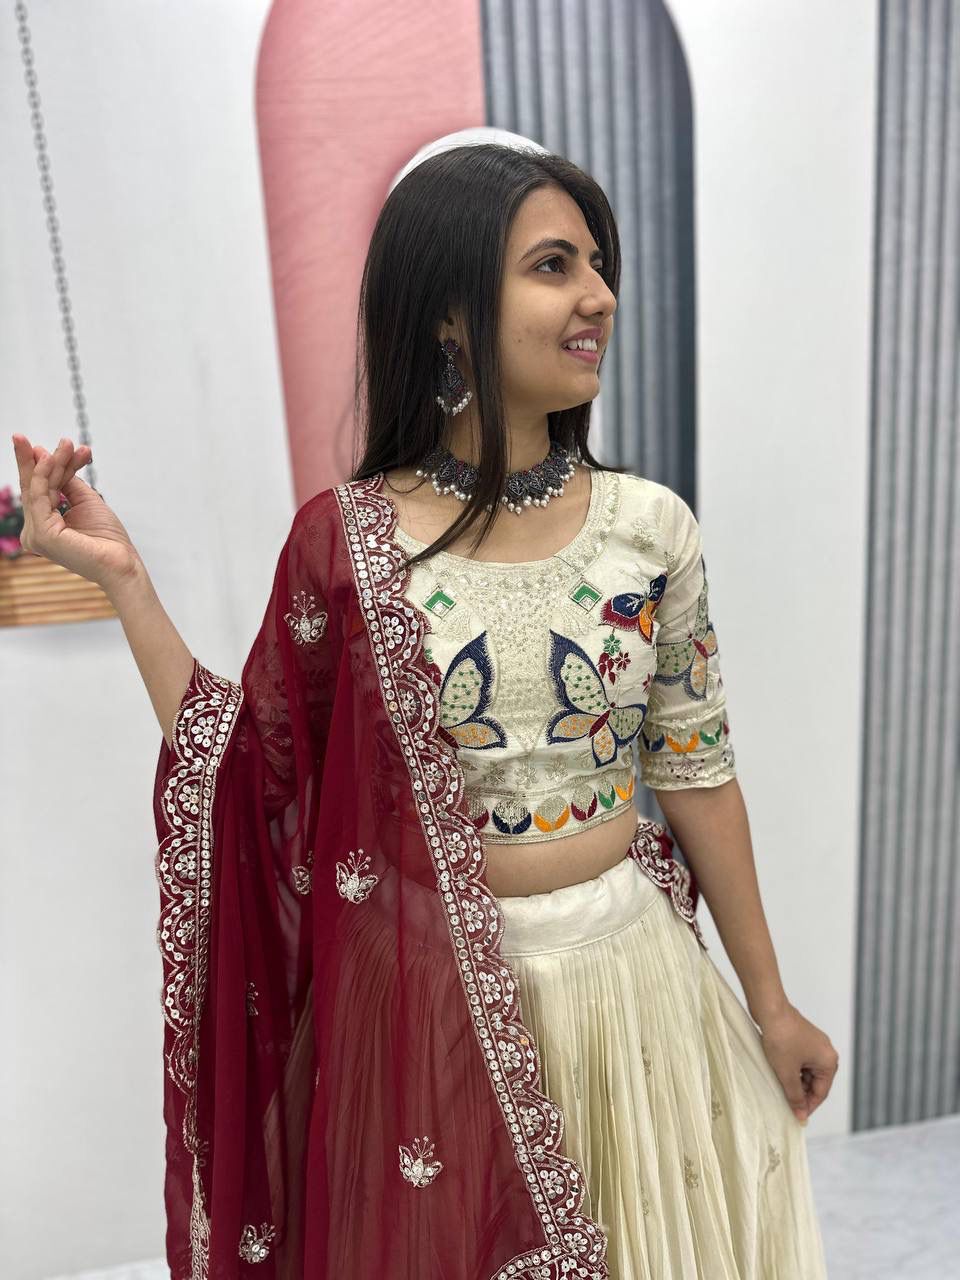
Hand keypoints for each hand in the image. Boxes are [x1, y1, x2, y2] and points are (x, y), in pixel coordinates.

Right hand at [11, 434, 140, 590]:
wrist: (123, 563)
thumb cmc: (108, 539)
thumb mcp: (86, 501)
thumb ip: (67, 483)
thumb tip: (52, 458)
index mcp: (44, 527)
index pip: (39, 491)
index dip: (42, 466)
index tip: (49, 445)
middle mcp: (34, 533)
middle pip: (32, 488)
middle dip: (31, 459)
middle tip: (20, 435)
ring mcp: (35, 535)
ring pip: (38, 488)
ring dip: (51, 461)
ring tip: (66, 443)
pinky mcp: (42, 535)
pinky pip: (41, 495)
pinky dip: (46, 473)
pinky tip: (55, 457)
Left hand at [754, 1002, 838, 1124]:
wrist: (770, 1009)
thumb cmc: (781, 1039)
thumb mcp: (787, 1073)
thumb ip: (795, 1096)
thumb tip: (801, 1116)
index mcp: (828, 1061)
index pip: (821, 1092)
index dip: (808, 1106)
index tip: (796, 1116)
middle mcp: (826, 1052)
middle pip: (815, 1082)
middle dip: (801, 1093)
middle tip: (786, 1103)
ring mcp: (814, 1043)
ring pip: (806, 1071)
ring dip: (795, 1081)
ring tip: (780, 1088)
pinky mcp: (802, 1038)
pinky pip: (800, 1060)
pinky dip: (792, 1069)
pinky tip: (779, 1073)